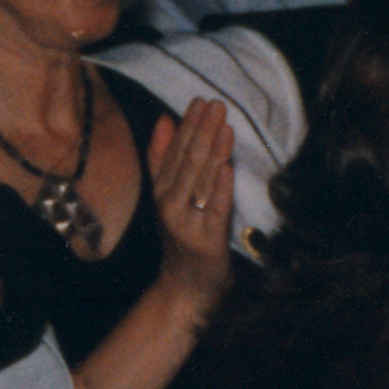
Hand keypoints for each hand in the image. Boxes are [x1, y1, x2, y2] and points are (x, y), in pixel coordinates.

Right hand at [148, 96, 236, 303]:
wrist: (186, 286)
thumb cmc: (183, 235)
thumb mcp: (168, 196)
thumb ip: (162, 158)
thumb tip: (164, 119)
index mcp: (161, 191)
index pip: (174, 152)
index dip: (188, 126)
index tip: (200, 102)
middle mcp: (169, 205)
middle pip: (188, 163)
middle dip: (202, 132)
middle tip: (216, 105)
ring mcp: (187, 224)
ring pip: (201, 182)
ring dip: (214, 152)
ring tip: (224, 126)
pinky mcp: (206, 241)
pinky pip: (215, 210)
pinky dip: (220, 188)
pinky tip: (227, 168)